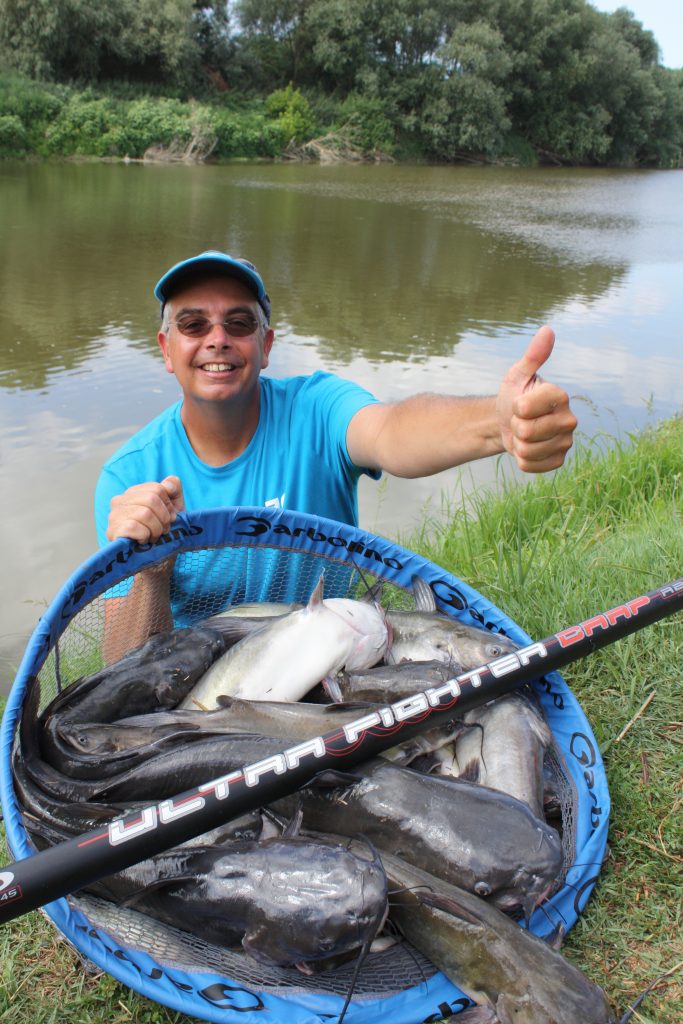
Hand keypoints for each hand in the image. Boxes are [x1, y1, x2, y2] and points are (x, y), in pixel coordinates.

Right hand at [106, 476, 184, 541]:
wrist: (155, 561)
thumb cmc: (163, 532)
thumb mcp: (174, 507)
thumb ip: (173, 489)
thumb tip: (167, 484)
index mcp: (133, 493)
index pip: (157, 489)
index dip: (168, 506)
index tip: (169, 518)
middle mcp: (119, 501)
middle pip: (152, 499)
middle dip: (164, 518)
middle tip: (163, 530)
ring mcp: (113, 516)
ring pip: (145, 513)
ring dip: (156, 529)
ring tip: (153, 536)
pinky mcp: (112, 532)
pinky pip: (134, 527)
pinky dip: (145, 536)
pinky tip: (143, 541)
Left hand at [496, 326, 576, 472]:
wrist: (509, 423)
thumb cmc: (514, 395)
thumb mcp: (517, 375)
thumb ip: (533, 356)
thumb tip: (548, 330)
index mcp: (560, 396)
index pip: (523, 408)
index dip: (514, 407)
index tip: (519, 403)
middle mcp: (569, 419)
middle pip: (525, 431)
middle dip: (515, 426)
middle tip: (520, 420)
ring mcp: (566, 442)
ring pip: (527, 450)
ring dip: (518, 443)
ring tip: (524, 433)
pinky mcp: (559, 460)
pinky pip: (530, 465)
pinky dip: (522, 459)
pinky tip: (527, 448)